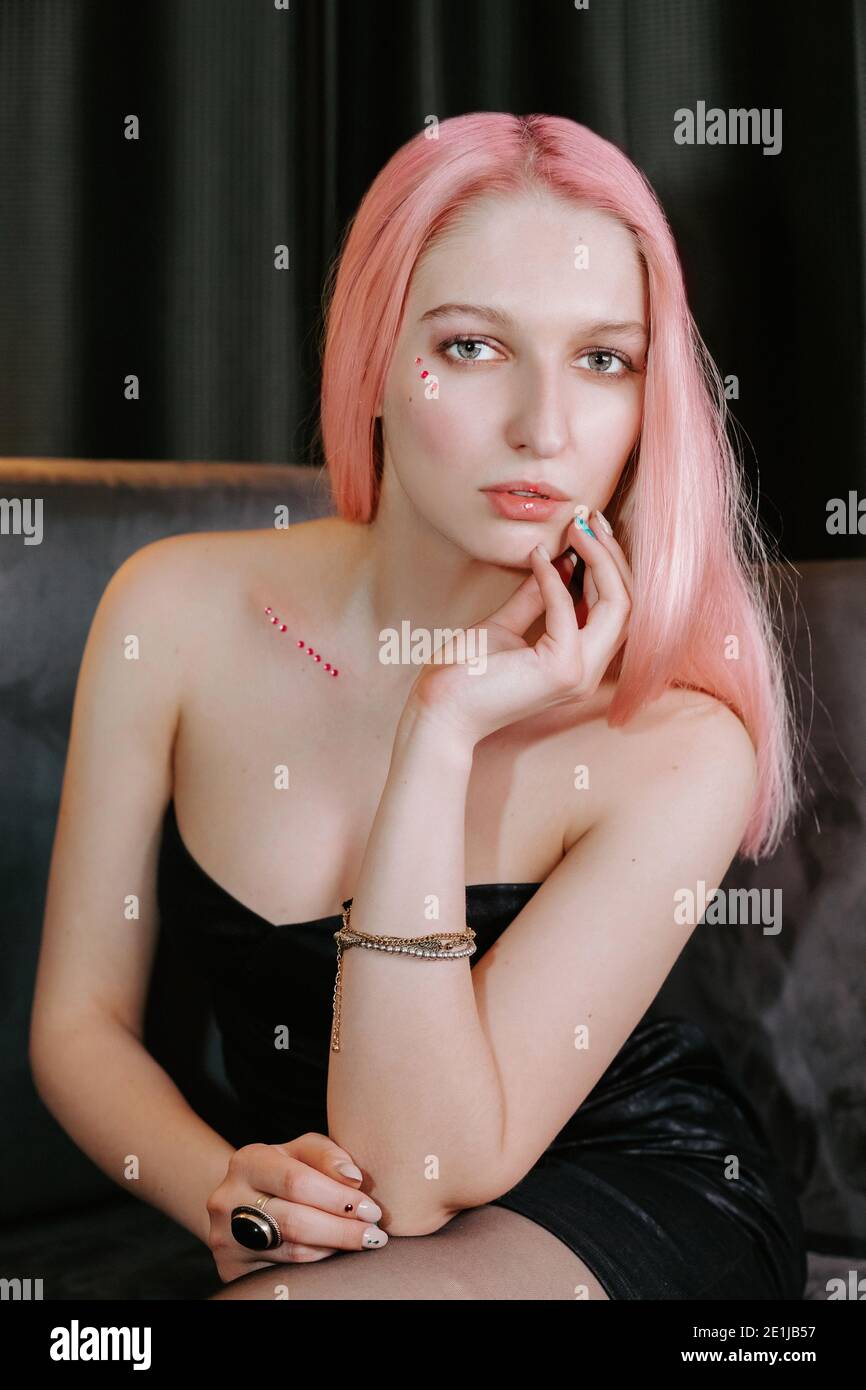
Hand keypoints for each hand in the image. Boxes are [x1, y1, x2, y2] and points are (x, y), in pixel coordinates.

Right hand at [205, 1132, 386, 1282]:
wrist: (239, 1203)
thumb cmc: (283, 1172)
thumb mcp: (301, 1152)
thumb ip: (327, 1156)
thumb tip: (353, 1178)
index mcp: (248, 1161)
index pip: (297, 1181)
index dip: (338, 1197)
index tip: (371, 1209)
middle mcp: (228, 1199)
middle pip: (294, 1220)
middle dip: (342, 1229)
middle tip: (374, 1233)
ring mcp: (226, 1238)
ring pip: (291, 1251)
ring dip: (333, 1248)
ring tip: (362, 1244)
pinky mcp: (232, 1269)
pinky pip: (283, 1272)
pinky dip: (315, 1265)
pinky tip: (335, 1257)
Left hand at [407, 510, 633, 745]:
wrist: (441, 711)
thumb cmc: (466, 675)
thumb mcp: (507, 625)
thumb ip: (536, 597)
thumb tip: (560, 559)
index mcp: (581, 663)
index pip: (617, 609)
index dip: (609, 564)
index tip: (589, 528)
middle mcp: (589, 672)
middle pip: (628, 604)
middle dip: (613, 556)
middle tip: (591, 519)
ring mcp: (579, 673)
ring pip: (619, 607)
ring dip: (600, 560)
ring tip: (578, 528)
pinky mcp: (562, 669)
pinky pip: (569, 610)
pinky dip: (554, 579)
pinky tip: (537, 557)